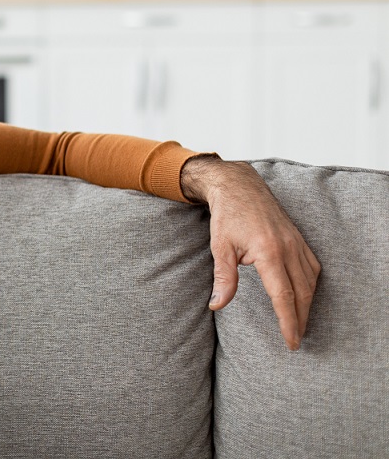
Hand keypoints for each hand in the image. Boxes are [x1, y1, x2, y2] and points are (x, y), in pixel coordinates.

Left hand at [180, 156, 320, 349]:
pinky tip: (304, 296)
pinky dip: (311, 286)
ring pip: (310, 282)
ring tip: (300, 324)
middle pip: (302, 293)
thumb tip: (216, 306)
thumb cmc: (227, 216)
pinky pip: (312, 268)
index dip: (288, 322)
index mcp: (269, 252)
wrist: (240, 187)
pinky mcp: (299, 239)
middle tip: (296, 340)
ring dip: (307, 305)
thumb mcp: (220, 247)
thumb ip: (223, 279)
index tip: (291, 341)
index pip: (284, 296)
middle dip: (300, 319)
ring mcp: (297, 243)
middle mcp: (288, 248)